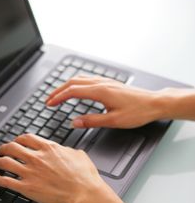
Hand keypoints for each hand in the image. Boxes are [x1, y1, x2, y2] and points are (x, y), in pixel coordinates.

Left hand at [0, 134, 104, 202]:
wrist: (84, 193)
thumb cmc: (84, 176)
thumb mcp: (78, 155)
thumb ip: (66, 150)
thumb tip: (64, 150)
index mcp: (48, 148)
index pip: (26, 138)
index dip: (18, 139)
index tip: (16, 142)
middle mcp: (36, 158)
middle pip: (12, 148)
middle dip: (4, 148)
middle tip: (1, 150)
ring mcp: (30, 172)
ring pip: (5, 162)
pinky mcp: (27, 187)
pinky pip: (6, 181)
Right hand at [47, 75, 164, 128]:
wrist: (154, 103)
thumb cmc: (137, 112)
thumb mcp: (113, 121)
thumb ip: (92, 121)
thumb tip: (74, 122)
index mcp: (100, 91)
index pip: (72, 91)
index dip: (58, 97)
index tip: (49, 104)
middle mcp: (102, 83)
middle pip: (73, 82)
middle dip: (58, 91)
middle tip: (49, 100)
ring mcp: (106, 81)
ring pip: (80, 79)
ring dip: (67, 86)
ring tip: (58, 95)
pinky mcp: (110, 84)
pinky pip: (88, 79)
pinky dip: (77, 84)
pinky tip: (77, 89)